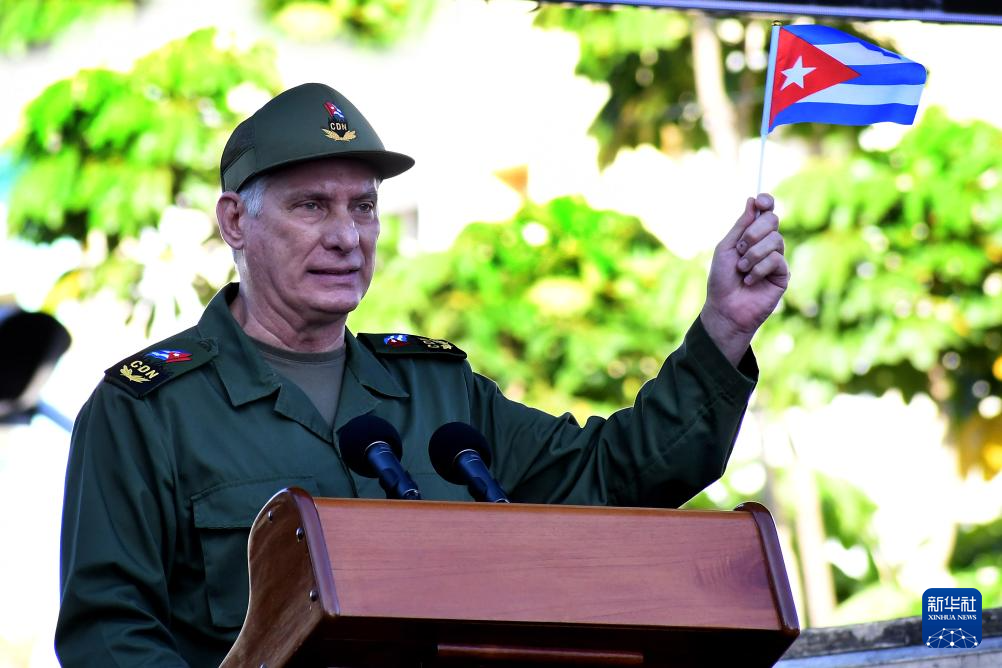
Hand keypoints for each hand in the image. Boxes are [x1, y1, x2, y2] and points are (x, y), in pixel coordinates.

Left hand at [699, 193, 789, 365]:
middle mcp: (766, 245)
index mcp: (752, 236)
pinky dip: (759, 269)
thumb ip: (741, 226)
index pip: (766, 212)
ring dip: (753, 254)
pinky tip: (749, 280)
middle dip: (754, 232)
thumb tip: (753, 200)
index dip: (766, 203)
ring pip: (775, 240)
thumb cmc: (722, 279)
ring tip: (741, 269)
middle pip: (773, 221)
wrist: (725, 307)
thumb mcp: (726, 248)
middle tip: (740, 248)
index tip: (761, 202)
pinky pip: (776, 260)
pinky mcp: (782, 275)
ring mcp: (776, 259)